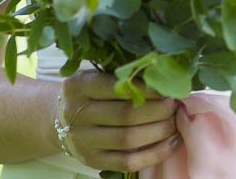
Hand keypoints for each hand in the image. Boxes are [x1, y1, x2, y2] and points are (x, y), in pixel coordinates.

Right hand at [56, 70, 180, 171]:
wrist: (59, 119)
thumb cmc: (90, 92)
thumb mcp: (97, 74)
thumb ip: (122, 74)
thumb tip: (163, 75)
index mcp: (78, 86)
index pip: (117, 87)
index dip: (148, 89)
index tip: (167, 88)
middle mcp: (75, 114)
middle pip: (126, 114)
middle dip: (159, 110)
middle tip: (175, 105)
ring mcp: (82, 141)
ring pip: (129, 139)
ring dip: (160, 131)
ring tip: (175, 121)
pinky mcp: (91, 161)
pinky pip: (128, 162)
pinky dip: (155, 153)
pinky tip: (171, 142)